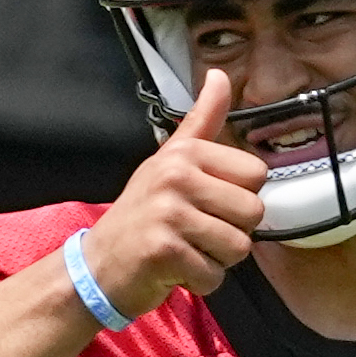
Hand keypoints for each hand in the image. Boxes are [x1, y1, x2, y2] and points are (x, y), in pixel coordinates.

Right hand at [83, 70, 266, 314]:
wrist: (98, 265)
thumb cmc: (142, 212)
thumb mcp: (169, 160)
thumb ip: (202, 121)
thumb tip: (221, 76)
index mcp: (184, 153)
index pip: (257, 174)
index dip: (239, 198)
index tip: (207, 204)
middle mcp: (176, 176)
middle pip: (253, 212)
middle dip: (232, 232)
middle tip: (196, 232)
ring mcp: (168, 213)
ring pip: (239, 246)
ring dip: (217, 259)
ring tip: (187, 249)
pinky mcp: (164, 251)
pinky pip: (215, 275)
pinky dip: (200, 281)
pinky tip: (175, 270)